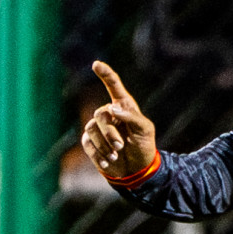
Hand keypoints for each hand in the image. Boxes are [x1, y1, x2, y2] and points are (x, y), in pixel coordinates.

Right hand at [81, 60, 158, 178]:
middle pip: (100, 115)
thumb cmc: (144, 145)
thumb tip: (112, 109)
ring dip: (104, 145)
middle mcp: (109, 114)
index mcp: (124, 106)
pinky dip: (98, 155)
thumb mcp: (145, 130)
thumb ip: (131, 117)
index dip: (105, 74)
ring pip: (91, 129)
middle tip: (120, 146)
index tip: (96, 64)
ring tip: (116, 155)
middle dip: (109, 132)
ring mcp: (98, 128)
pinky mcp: (90, 142)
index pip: (114, 86)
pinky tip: (108, 163)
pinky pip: (87, 144)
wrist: (136, 169)